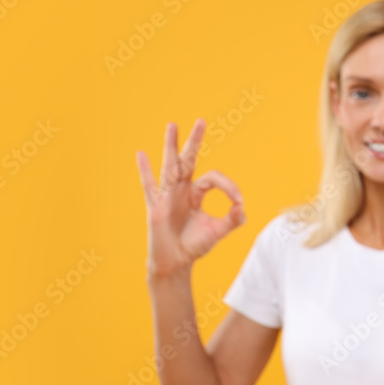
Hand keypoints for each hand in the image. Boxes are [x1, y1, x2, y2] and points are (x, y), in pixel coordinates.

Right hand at [136, 119, 245, 277]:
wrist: (175, 263)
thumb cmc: (194, 246)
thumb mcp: (217, 232)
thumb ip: (232, 220)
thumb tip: (243, 208)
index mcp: (196, 194)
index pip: (213, 178)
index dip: (228, 186)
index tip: (238, 201)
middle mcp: (181, 190)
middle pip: (189, 160)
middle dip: (195, 141)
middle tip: (201, 121)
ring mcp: (167, 196)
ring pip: (170, 167)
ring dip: (171, 146)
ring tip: (172, 126)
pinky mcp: (155, 207)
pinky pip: (149, 186)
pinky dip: (144, 171)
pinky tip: (140, 155)